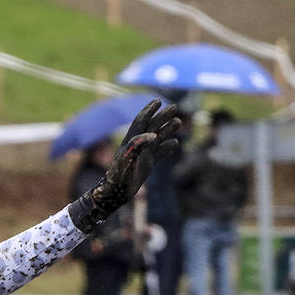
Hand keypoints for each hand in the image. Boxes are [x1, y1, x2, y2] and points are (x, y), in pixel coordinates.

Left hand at [69, 99, 182, 231]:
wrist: (115, 194)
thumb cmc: (118, 176)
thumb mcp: (127, 159)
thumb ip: (138, 145)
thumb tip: (154, 135)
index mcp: (131, 141)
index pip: (141, 121)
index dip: (149, 110)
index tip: (158, 100)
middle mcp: (137, 146)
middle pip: (152, 127)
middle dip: (162, 117)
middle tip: (174, 107)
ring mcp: (143, 155)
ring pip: (158, 138)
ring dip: (168, 130)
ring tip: (178, 122)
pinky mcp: (147, 165)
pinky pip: (160, 153)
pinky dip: (167, 148)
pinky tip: (175, 143)